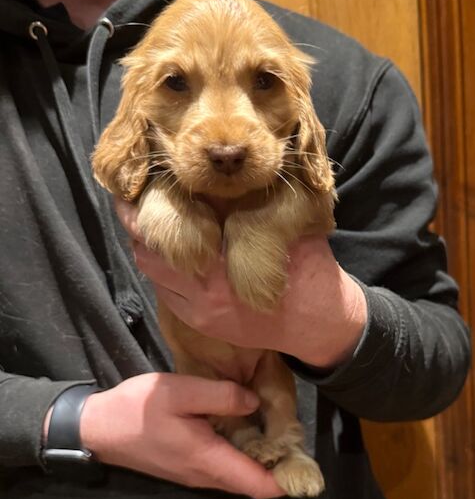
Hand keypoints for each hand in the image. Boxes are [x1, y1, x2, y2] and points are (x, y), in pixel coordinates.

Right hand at [79, 372, 284, 498]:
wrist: (98, 428)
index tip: (309, 464)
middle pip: (253, 484)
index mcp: (209, 461)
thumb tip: (256, 404)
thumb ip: (222, 397)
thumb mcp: (181, 392)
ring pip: (240, 477)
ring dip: (262, 462)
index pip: (259, 486)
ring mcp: (196, 475)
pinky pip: (226, 469)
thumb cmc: (138, 410)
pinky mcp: (189, 467)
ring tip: (280, 430)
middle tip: (299, 437)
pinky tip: (250, 430)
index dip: (287, 480)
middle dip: (280, 468)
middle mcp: (206, 476)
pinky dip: (244, 456)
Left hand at [116, 199, 366, 368]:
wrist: (319, 321)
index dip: (141, 207)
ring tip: (150, 220)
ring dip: (147, 245)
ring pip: (152, 271)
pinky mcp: (199, 322)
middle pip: (147, 250)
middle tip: (132, 198)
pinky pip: (165, 291)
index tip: (131, 185)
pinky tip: (173, 250)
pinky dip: (162, 267)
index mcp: (222, 267)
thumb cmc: (308, 267)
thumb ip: (247, 206)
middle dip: (136, 223)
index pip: (164, 230)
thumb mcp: (283, 225)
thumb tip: (210, 176)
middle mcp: (202, 291)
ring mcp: (198, 310)